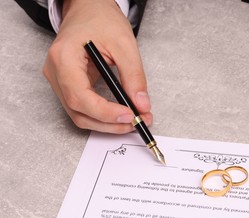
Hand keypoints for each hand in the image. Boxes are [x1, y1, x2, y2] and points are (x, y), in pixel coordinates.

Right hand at [43, 0, 151, 132]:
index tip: (130, 115)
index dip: (105, 112)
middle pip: (78, 111)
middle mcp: (55, 72)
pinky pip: (82, 109)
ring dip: (107, 124)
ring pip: (80, 115)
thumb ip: (134, 76)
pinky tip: (120, 114)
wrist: (89, 9)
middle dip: (109, 122)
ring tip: (133, 120)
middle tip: (137, 122)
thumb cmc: (101, 19)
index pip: (79, 96)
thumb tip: (142, 105)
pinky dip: (102, 116)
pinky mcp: (67, 85)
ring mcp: (58, 81)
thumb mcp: (124, 44)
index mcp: (63, 57)